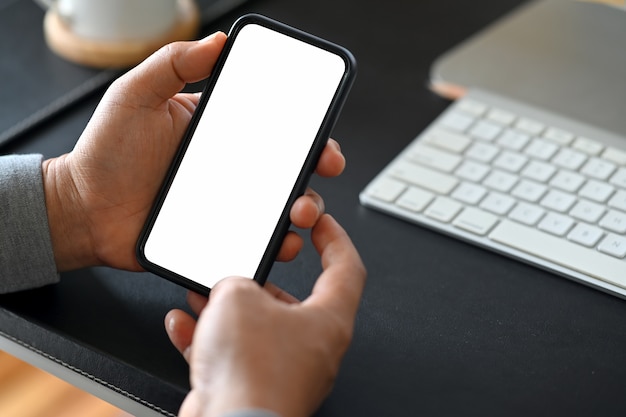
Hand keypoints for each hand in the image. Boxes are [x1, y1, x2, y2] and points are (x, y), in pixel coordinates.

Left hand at [41, 32, 344, 271]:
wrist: (84, 211)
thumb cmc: (106, 154)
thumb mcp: (135, 96)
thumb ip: (173, 64)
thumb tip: (218, 42)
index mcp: (220, 134)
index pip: (275, 129)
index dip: (307, 132)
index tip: (323, 138)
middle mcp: (231, 170)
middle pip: (290, 170)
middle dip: (317, 171)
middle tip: (321, 169)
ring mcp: (228, 205)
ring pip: (282, 210)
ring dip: (303, 211)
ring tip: (296, 214)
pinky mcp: (220, 237)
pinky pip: (256, 244)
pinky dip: (274, 247)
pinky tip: (276, 244)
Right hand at [167, 214, 365, 416]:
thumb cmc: (251, 374)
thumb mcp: (239, 298)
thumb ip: (237, 281)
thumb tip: (227, 291)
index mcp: (328, 321)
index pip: (346, 268)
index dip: (334, 239)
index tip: (322, 223)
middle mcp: (312, 348)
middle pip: (292, 300)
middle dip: (259, 280)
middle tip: (241, 266)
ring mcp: (283, 372)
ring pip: (256, 328)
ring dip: (225, 309)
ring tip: (200, 293)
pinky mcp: (254, 389)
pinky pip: (231, 356)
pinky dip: (207, 339)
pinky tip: (182, 325)